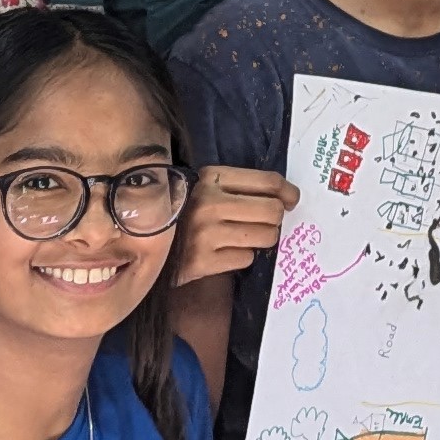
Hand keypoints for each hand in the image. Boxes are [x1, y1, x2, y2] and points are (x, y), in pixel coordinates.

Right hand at [172, 164, 298, 286]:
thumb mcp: (210, 187)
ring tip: (243, 237)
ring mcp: (205, 234)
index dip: (288, 192)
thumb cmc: (189, 211)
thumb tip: (289, 198)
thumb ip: (244, 187)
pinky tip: (224, 252)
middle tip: (263, 223)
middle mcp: (208, 203)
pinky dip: (242, 257)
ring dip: (261, 239)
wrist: (148, 240)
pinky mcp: (202, 261)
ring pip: (266, 237)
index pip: (269, 181)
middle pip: (273, 211)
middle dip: (275, 220)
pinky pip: (246, 258)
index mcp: (213, 178)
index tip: (292, 200)